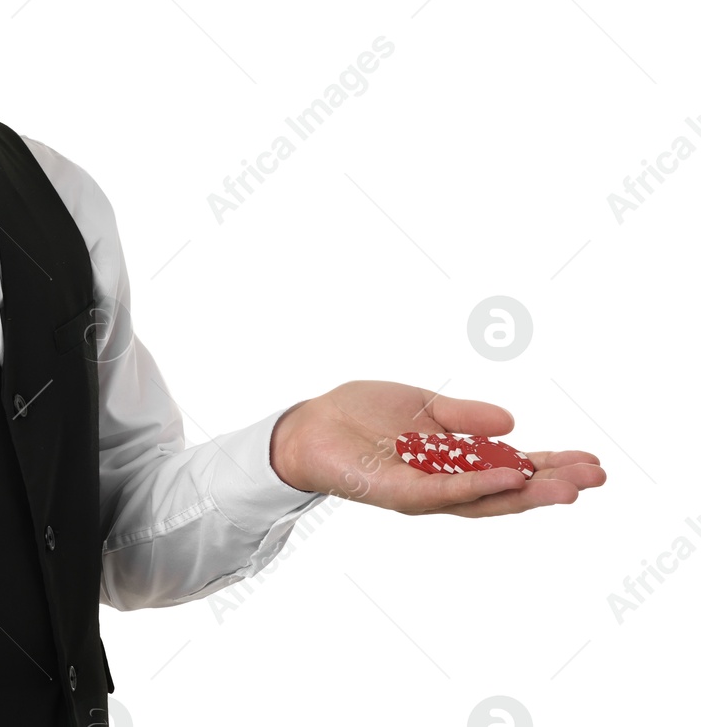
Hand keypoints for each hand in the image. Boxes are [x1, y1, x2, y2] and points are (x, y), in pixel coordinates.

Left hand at [269, 380, 606, 517]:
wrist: (309, 426)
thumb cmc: (362, 417)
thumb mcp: (424, 408)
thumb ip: (465, 418)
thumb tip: (514, 422)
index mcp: (454, 463)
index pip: (512, 467)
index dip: (551, 466)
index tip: (592, 461)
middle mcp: (445, 484)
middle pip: (508, 489)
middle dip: (552, 484)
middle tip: (597, 478)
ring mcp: (424, 492)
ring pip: (483, 497)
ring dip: (525, 490)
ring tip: (568, 486)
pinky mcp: (398, 492)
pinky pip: (442, 490)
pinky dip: (476, 484)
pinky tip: (508, 475)